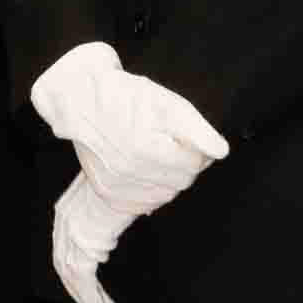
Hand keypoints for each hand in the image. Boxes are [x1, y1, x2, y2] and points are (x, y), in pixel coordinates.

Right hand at [29, 40, 226, 221]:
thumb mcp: (165, 103)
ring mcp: (116, 186)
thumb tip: (220, 151)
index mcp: (145, 149)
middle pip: (180, 183)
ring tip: (158, 154)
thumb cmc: (125, 97)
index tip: (189, 139)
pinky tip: (146, 171)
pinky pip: (143, 204)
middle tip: (174, 145)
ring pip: (164, 195)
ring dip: (169, 178)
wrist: (82, 102)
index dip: (198, 151)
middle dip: (185, 165)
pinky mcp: (108, 193)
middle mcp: (128, 172)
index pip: (193, 165)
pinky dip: (150, 191)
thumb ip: (196, 129)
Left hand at [48, 167, 130, 302]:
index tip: (93, 286)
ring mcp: (71, 230)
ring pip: (73, 275)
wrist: (132, 162)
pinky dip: (91, 300)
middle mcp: (68, 215)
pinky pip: (82, 279)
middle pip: (67, 261)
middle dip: (81, 290)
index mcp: (75, 201)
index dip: (79, 267)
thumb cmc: (138, 166)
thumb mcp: (133, 185)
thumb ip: (135, 199)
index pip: (70, 241)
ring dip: (88, 300)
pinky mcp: (81, 243)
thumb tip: (146, 206)